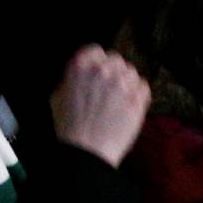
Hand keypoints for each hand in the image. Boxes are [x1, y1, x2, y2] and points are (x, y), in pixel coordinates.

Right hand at [53, 47, 149, 166]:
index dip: (98, 61)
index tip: (99, 70)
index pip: (96, 50)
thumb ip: (72, 80)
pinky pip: (144, 87)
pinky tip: (131, 103)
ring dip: (127, 82)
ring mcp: (122, 85)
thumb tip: (82, 75)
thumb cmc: (69, 129)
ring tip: (120, 99)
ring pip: (131, 72)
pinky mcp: (137, 100)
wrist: (86, 151)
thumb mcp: (58, 97)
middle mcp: (103, 71)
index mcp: (80, 66)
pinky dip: (139, 93)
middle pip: (116, 60)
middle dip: (113, 72)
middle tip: (110, 88)